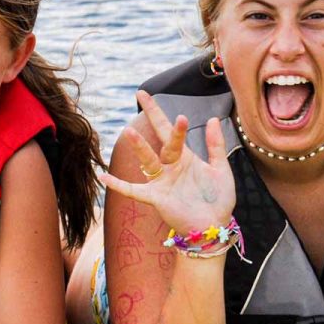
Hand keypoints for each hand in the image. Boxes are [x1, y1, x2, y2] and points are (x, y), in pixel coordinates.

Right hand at [99, 90, 235, 239]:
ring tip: (129, 132)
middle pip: (159, 137)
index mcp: (184, 157)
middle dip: (152, 116)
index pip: (171, 130)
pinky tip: (102, 178)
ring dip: (140, 148)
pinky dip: (118, 186)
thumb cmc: (217, 200)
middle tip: (142, 94)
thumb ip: (215, 145)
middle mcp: (170, 166)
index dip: (162, 113)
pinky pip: (134, 191)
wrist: (214, 228)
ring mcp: (162, 182)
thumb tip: (213, 118)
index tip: (151, 96)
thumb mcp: (220, 169)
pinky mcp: (157, 198)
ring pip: (148, 161)